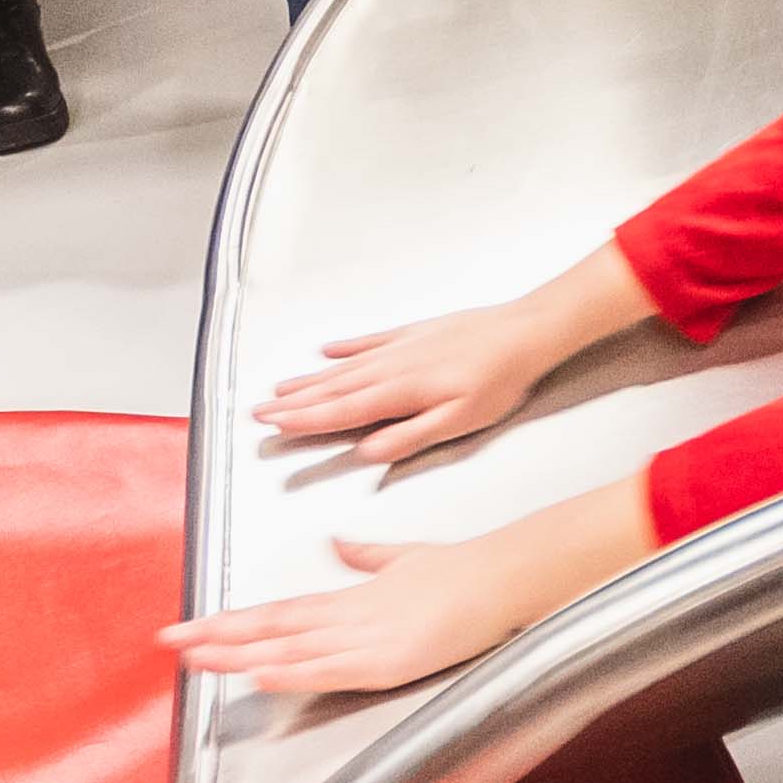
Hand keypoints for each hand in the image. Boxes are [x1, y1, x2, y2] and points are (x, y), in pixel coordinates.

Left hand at [161, 484, 658, 697]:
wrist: (501, 575)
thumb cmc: (460, 570)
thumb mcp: (405, 559)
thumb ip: (368, 557)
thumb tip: (339, 545)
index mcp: (348, 596)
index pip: (276, 611)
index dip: (230, 619)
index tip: (188, 624)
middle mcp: (347, 617)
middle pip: (270, 627)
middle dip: (217, 636)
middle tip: (167, 639)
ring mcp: (365, 640)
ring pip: (289, 648)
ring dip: (239, 655)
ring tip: (195, 659)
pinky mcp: (387, 662)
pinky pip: (329, 671)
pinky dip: (291, 673)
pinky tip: (259, 675)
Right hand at [255, 299, 580, 463]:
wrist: (524, 331)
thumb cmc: (498, 379)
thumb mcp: (459, 421)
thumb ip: (409, 437)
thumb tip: (367, 452)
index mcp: (400, 393)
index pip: (341, 411)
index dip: (304, 421)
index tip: (274, 425)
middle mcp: (392, 366)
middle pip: (332, 389)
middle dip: (293, 402)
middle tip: (259, 411)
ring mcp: (401, 346)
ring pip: (344, 367)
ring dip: (309, 379)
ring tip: (280, 387)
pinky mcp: (414, 332)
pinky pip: (369, 341)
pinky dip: (344, 348)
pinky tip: (327, 351)